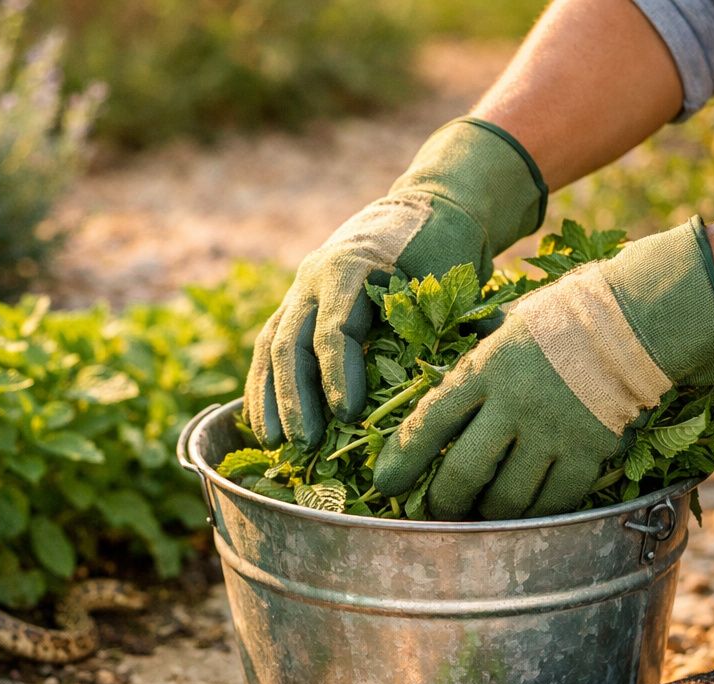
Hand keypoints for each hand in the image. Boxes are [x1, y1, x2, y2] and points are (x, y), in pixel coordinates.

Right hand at [244, 118, 544, 448]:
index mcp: (352, 266)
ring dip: (270, 398)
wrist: (428, 209)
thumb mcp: (449, 279)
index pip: (336, 329)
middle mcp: (314, 276)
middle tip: (306, 443)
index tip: (349, 415)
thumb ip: (437, 328)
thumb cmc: (446, 250)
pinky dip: (264, 387)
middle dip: (297, 398)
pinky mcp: (297, 307)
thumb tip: (437, 392)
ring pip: (272, 346)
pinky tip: (265, 425)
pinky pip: (270, 349)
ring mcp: (300, 291)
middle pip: (293, 342)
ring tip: (274, 444)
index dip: (338, 375)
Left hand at [373, 217, 713, 519]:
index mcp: (483, 370)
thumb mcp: (503, 329)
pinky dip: (532, 515)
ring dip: (484, 516)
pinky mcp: (588, 453)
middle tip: (431, 513)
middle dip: (440, 503)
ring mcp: (551, 434)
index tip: (383, 485)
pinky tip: (523, 515)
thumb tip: (431, 397)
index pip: (427, 424)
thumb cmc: (560, 321)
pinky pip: (551, 503)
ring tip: (475, 517)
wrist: (634, 321)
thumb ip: (471, 368)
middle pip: (461, 475)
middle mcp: (512, 406)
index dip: (400, 461)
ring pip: (505, 499)